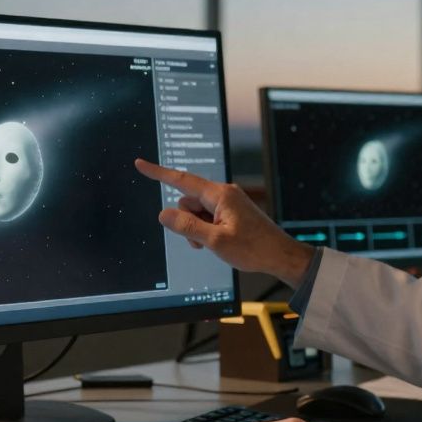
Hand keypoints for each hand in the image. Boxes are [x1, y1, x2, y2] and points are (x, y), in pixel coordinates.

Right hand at [134, 159, 313, 284]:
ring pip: (196, 213)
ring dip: (196, 229)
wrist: (279, 256)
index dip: (158, 173)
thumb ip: (187, 226)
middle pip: (188, 202)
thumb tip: (163, 214)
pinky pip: (207, 218)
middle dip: (186, 222)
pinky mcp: (231, 213)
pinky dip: (206, 230)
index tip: (141, 165)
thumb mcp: (215, 241)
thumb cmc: (254, 248)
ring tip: (214, 245)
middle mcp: (224, 194)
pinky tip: (218, 243)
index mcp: (220, 195)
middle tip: (202, 242)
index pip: (182, 180)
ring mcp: (228, 203)